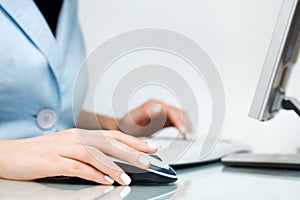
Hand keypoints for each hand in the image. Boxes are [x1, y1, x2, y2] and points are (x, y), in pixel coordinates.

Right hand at [0, 129, 157, 184]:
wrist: (12, 154)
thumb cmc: (43, 152)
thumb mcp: (70, 148)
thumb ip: (90, 152)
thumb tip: (112, 162)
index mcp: (82, 134)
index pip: (113, 136)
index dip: (133, 141)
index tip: (150, 147)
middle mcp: (75, 137)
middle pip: (108, 143)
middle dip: (131, 151)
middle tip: (148, 159)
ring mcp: (64, 148)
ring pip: (94, 155)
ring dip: (113, 166)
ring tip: (128, 177)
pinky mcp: (52, 161)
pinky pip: (76, 167)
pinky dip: (92, 173)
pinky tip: (104, 180)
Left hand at [118, 99, 192, 138]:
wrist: (123, 126)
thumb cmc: (127, 125)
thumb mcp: (134, 121)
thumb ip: (145, 115)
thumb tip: (158, 110)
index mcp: (152, 105)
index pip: (170, 110)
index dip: (178, 120)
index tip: (182, 130)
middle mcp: (159, 106)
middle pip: (178, 112)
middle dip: (185, 124)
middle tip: (188, 136)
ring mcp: (163, 111)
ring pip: (181, 115)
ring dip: (187, 125)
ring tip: (189, 137)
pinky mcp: (165, 117)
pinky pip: (179, 120)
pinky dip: (184, 127)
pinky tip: (186, 135)